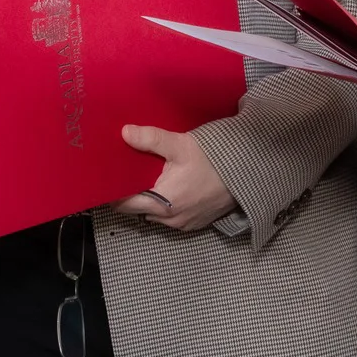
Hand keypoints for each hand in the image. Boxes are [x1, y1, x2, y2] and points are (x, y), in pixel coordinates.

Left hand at [111, 125, 237, 229]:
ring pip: (155, 213)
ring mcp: (185, 224)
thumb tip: (124, 132)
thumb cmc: (214, 159)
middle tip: (126, 171)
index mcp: (163, 203)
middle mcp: (171, 220)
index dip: (113, 192)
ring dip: (150, 198)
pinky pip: (172, 216)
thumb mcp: (180, 145)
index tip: (106, 177)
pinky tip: (169, 185)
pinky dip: (166, 203)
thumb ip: (150, 140)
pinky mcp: (197, 223)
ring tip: (147, 176)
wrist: (249, 171)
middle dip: (131, 193)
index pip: (125, 204)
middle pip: (139, 209)